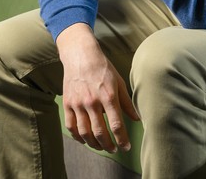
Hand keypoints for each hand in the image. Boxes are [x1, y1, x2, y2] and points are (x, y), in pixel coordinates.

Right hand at [56, 23, 138, 152]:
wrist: (81, 56)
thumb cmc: (103, 68)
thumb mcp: (119, 82)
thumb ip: (127, 102)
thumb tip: (136, 118)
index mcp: (108, 96)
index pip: (117, 124)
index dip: (122, 139)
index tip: (126, 147)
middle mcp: (92, 102)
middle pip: (100, 132)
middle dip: (108, 145)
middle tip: (114, 150)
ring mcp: (78, 104)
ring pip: (85, 132)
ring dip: (94, 144)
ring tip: (101, 147)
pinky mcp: (68, 104)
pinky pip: (71, 126)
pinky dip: (78, 136)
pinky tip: (84, 140)